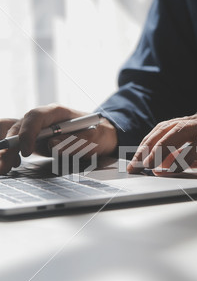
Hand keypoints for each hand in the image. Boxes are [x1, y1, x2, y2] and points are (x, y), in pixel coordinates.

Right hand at [0, 104, 117, 174]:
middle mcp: (44, 119)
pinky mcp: (37, 141)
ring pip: (16, 137)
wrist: (102, 136)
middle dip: (9, 145)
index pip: (35, 117)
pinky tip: (11, 165)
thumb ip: (74, 141)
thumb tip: (51, 144)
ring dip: (7, 151)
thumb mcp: (92, 138)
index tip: (27, 151)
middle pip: (20, 127)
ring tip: (3, 167)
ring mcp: (39, 130)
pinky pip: (19, 145)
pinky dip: (12, 154)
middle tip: (4, 163)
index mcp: (57, 112)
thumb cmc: (99, 134)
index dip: (28, 133)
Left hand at [127, 112, 196, 176]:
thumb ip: (193, 156)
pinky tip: (173, 166)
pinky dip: (185, 155)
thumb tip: (169, 165)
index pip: (167, 127)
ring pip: (184, 132)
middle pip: (171, 127)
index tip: (135, 160)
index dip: (148, 142)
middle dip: (150, 145)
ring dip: (163, 148)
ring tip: (150, 164)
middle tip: (137, 164)